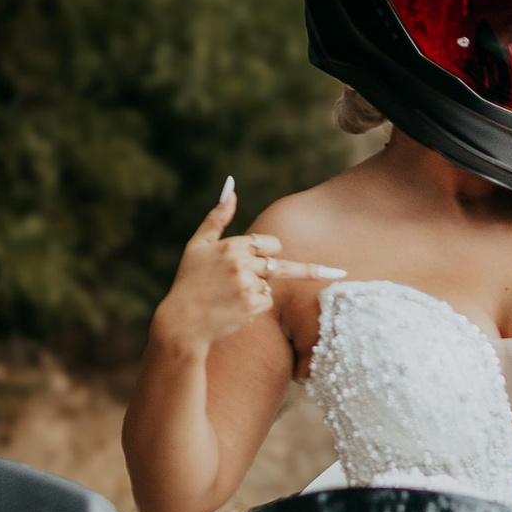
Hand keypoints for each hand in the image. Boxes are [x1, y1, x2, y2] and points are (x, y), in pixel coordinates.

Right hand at [151, 182, 345, 353]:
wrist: (182, 321)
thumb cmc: (189, 281)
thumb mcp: (197, 245)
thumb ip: (217, 218)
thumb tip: (231, 190)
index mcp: (231, 245)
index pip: (272, 244)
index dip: (270, 251)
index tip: (270, 254)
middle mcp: (241, 263)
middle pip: (280, 264)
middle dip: (291, 269)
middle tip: (329, 272)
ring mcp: (248, 284)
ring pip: (270, 285)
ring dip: (257, 290)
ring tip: (230, 297)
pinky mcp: (251, 304)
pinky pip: (267, 302)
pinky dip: (256, 306)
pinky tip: (235, 308)